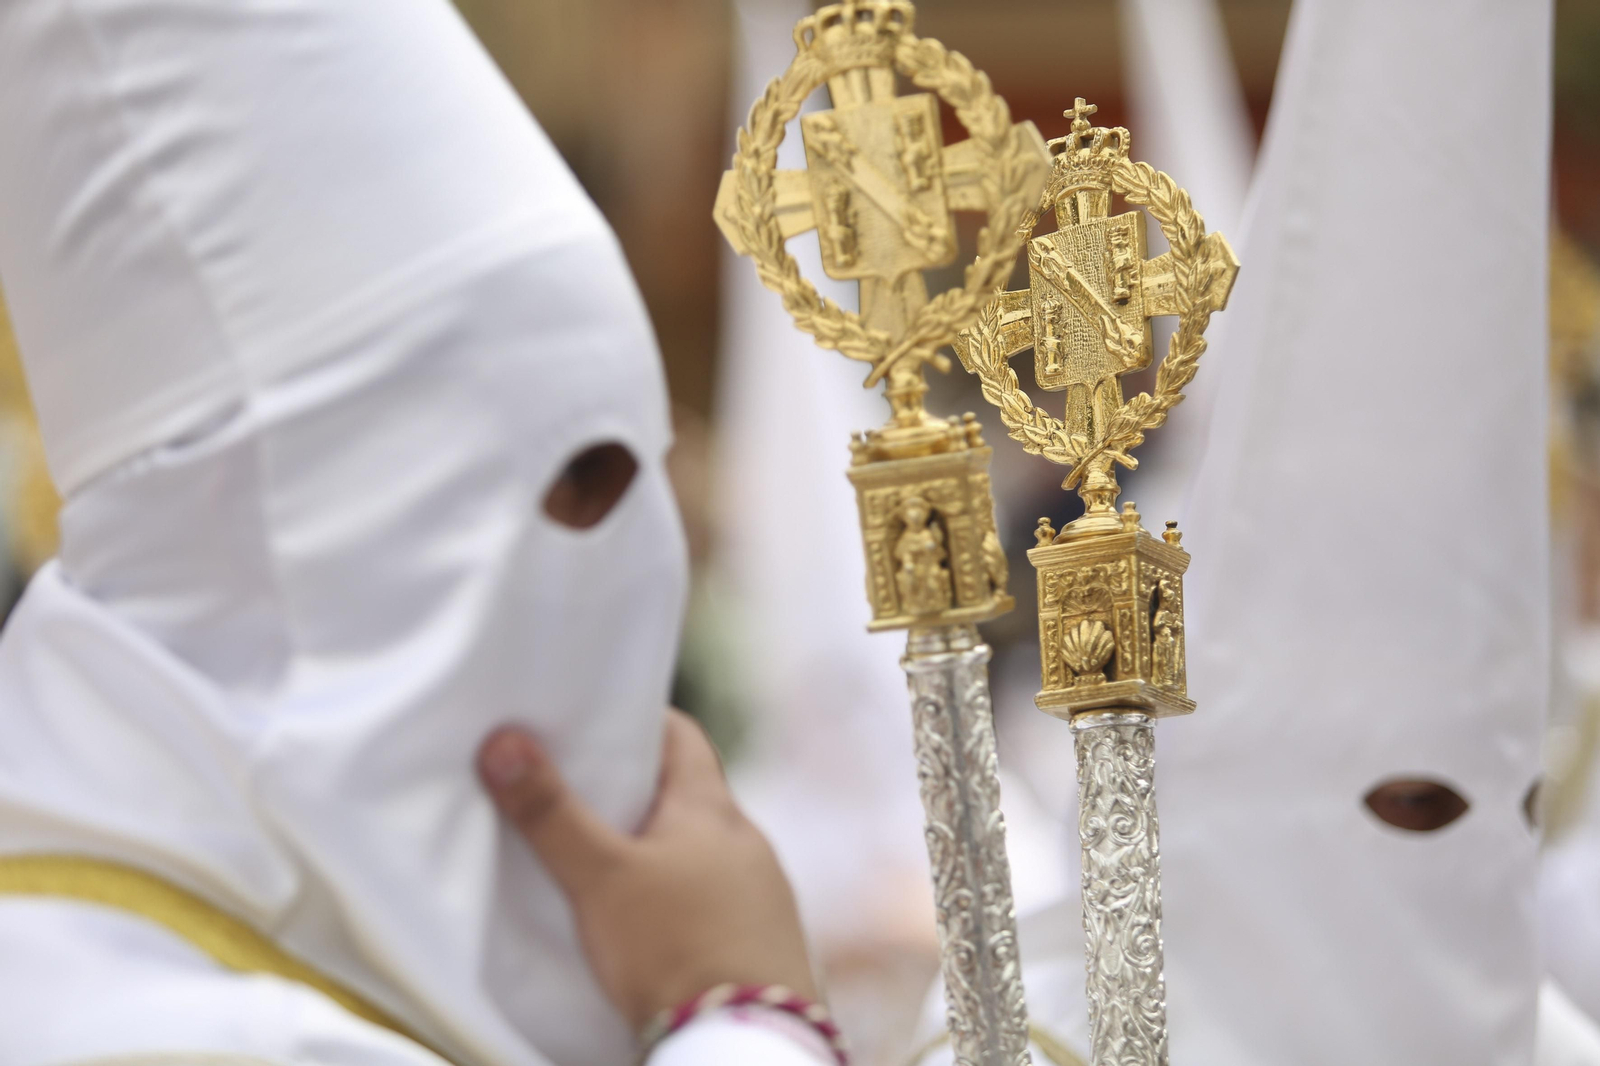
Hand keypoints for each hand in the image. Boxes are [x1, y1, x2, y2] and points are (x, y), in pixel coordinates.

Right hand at [477, 710, 817, 1028]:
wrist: (745, 1040)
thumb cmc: (675, 947)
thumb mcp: (600, 878)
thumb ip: (551, 815)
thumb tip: (503, 743)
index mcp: (713, 808)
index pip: (681, 735)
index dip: (640, 722)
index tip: (597, 724)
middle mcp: (747, 840)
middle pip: (689, 794)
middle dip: (639, 792)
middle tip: (583, 797)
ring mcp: (762, 891)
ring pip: (703, 850)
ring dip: (662, 850)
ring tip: (609, 864)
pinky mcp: (763, 939)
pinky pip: (716, 899)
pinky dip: (682, 897)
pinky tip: (652, 923)